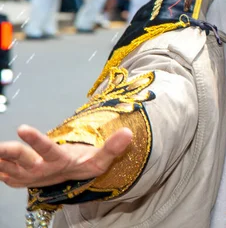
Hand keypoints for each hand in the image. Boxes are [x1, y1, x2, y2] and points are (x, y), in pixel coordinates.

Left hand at [0, 125, 131, 187]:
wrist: (70, 181)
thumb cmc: (84, 164)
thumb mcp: (101, 160)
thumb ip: (113, 147)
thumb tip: (128, 132)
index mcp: (60, 161)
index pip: (48, 150)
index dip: (35, 140)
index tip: (22, 128)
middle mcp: (41, 169)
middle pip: (22, 159)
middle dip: (9, 152)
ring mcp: (26, 173)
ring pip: (7, 164)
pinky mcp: (17, 175)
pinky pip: (1, 171)